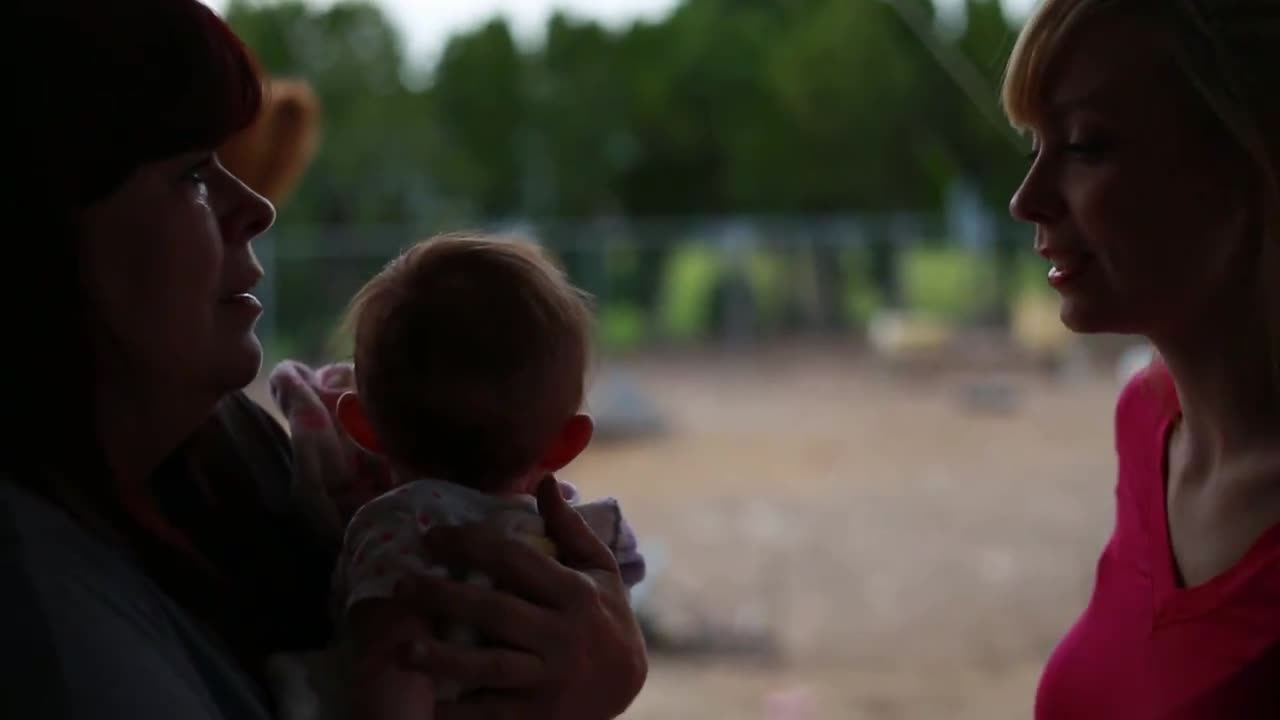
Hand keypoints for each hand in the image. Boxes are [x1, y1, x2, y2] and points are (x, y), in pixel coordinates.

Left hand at [395, 476, 647, 719]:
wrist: (629, 685)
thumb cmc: (606, 615)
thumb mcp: (600, 568)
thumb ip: (569, 527)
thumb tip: (542, 479)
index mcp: (575, 592)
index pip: (515, 560)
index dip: (469, 544)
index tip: (431, 536)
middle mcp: (562, 634)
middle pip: (494, 611)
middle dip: (444, 596)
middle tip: (402, 584)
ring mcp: (550, 678)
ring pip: (489, 665)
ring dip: (443, 658)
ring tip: (404, 649)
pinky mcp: (538, 715)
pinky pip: (491, 711)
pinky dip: (458, 710)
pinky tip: (426, 702)